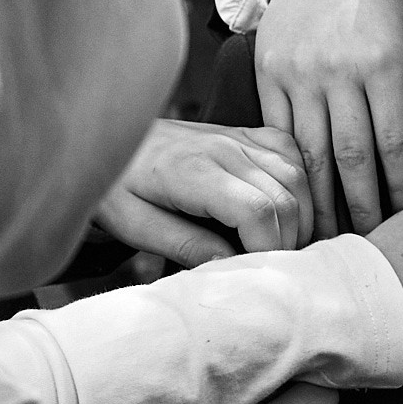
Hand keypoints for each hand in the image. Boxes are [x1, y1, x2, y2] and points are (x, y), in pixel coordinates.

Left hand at [94, 120, 313, 266]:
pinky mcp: (243, 132)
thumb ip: (184, 246)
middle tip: (268, 266)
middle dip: (287, 240)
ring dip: (299, 215)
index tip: (255, 271)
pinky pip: (289, 152)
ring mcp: (236, 136)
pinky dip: (298, 183)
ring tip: (279, 244)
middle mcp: (223, 147)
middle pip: (285, 197)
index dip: (267, 249)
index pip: (257, 211)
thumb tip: (232, 265)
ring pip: (296, 175)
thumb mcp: (135, 226)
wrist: (103, 139)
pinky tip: (285, 207)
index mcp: (193, 171)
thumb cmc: (115, 186)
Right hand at [259, 0, 402, 238]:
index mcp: (383, 62)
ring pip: (310, 151)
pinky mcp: (268, 73)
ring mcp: (299, 72)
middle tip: (370, 242)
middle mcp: (339, 69)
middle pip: (352, 156)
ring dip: (320, 200)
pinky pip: (276, 132)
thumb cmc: (382, 11)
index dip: (402, 188)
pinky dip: (286, 170)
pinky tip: (294, 197)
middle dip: (362, 207)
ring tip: (331, 234)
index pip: (395, 143)